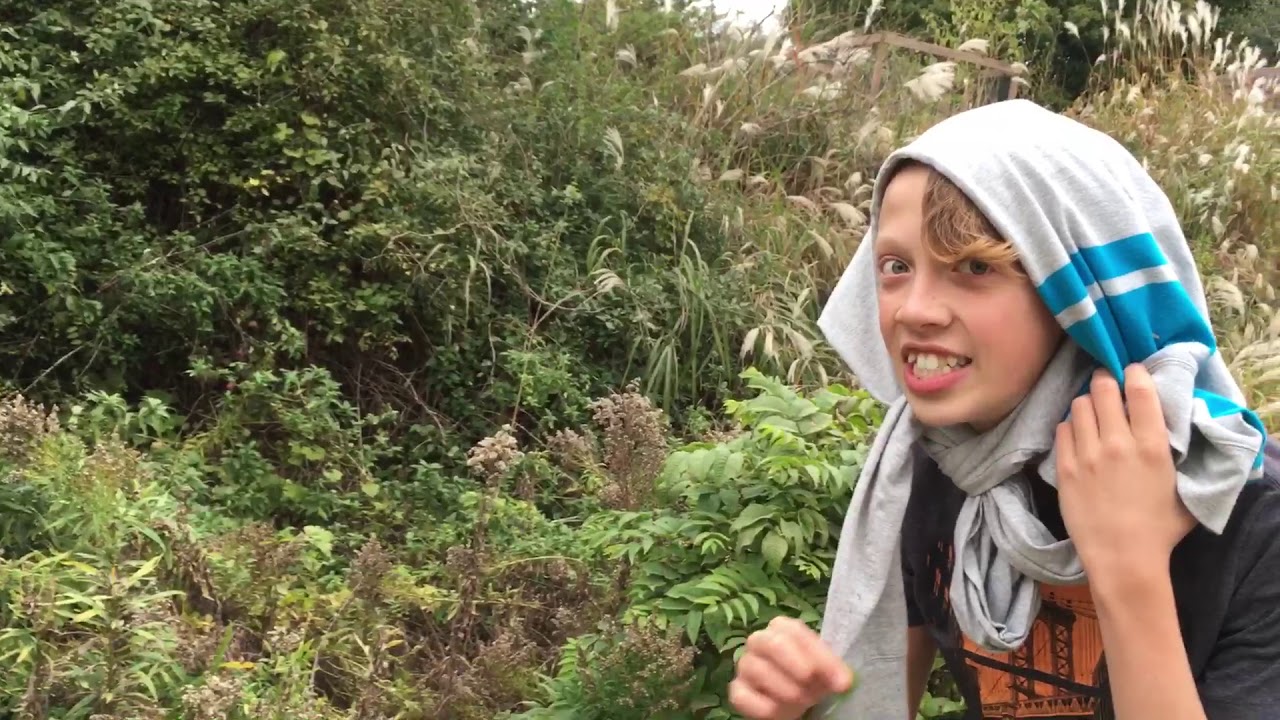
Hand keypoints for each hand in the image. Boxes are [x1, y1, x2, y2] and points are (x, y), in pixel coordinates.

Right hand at [728, 617, 853, 719]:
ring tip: (803, 702)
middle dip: (799, 669)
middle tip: (815, 691)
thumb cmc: (813, 679)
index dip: (820, 656)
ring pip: (757, 670)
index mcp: (782, 628)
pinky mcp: (737, 690)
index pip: (796, 631)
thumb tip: (844, 682)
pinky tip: (782, 712)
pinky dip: (765, 707)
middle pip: (773, 644)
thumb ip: (834, 671)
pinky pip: (743, 696)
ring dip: (786, 690)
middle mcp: (759, 641)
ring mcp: (745, 665)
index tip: (842, 682)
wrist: (799, 700)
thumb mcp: (827, 672)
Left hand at [1055, 364, 1196, 579]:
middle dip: (1105, 382)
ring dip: (1086, 404)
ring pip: (1079, 405)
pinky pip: (1061, 429)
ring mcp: (1087, 455)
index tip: (1131, 372)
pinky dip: (1070, 426)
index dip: (1134, 373)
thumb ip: (1178, 457)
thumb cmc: (1159, 530)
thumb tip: (1171, 432)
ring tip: (1091, 412)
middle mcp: (1118, 443)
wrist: (1123, 559)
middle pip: (1103, 388)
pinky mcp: (1065, 468)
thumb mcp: (1184, 490)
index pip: (1140, 390)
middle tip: (1106, 386)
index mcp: (1152, 445)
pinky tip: (1077, 435)